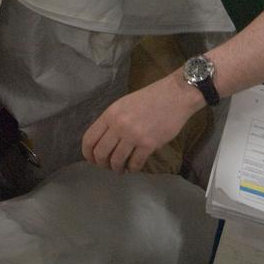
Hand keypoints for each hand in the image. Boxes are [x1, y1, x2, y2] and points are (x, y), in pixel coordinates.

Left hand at [81, 74, 202, 172]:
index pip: (89, 139)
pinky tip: (134, 167)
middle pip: (100, 153)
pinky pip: (135, 163)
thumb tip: (104, 141)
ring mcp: (133, 135)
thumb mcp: (124, 104)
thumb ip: (112, 121)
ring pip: (116, 161)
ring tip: (121, 168)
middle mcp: (119, 125)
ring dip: (117, 168)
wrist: (176, 95)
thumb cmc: (150, 98)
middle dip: (102, 164)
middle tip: (107, 166)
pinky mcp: (149, 144)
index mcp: (110, 114)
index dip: (87, 154)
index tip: (92, 160)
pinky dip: (133, 168)